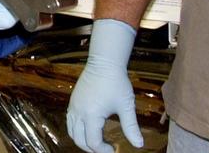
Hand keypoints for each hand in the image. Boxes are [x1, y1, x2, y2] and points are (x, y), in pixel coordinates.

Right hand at [67, 19, 143, 152]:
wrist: (104, 63)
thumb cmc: (116, 83)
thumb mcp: (126, 106)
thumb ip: (131, 127)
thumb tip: (139, 145)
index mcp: (91, 115)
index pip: (93, 142)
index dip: (103, 150)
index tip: (114, 149)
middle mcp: (78, 112)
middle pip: (79, 140)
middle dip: (92, 149)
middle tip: (105, 149)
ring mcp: (73, 106)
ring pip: (71, 131)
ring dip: (82, 141)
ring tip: (95, 142)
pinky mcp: (72, 101)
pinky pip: (69, 121)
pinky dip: (76, 130)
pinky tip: (88, 129)